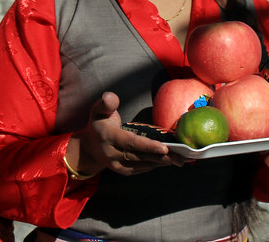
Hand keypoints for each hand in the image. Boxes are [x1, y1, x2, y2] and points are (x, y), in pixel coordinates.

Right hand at [70, 92, 184, 176]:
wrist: (88, 147)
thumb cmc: (99, 123)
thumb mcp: (98, 110)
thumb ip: (106, 103)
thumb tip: (109, 96)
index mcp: (107, 136)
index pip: (130, 142)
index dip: (148, 145)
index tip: (165, 147)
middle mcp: (111, 153)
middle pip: (139, 156)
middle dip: (160, 156)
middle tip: (180, 156)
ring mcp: (115, 164)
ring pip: (142, 164)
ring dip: (160, 163)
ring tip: (179, 160)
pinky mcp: (121, 171)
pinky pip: (139, 169)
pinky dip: (153, 166)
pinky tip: (166, 162)